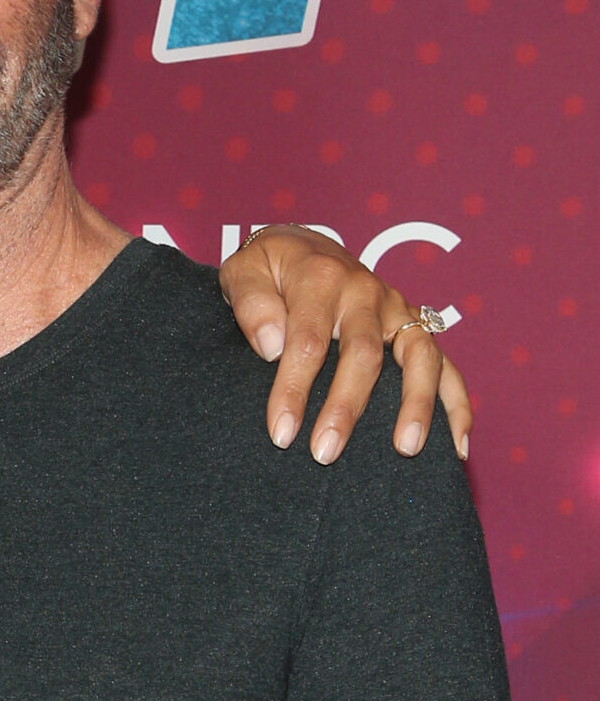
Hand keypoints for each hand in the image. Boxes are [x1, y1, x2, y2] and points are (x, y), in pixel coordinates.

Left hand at [220, 226, 471, 464]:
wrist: (302, 248)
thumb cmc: (268, 269)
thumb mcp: (242, 272)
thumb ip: (251, 304)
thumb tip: (272, 347)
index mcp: (321, 278)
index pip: (308, 341)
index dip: (294, 390)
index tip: (281, 433)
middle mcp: (367, 292)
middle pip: (364, 354)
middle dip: (346, 407)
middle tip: (325, 453)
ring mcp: (397, 310)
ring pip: (419, 357)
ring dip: (416, 405)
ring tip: (406, 450)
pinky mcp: (415, 328)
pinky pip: (446, 367)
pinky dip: (456, 405)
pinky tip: (457, 446)